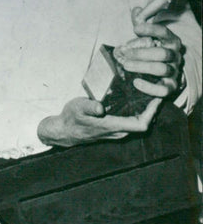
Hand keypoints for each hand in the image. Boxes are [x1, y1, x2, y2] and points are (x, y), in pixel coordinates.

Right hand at [37, 97, 159, 146]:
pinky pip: (133, 122)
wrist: (65, 131)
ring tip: (149, 94)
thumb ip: (89, 107)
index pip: (141, 124)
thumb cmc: (71, 118)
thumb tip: (100, 107)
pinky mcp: (115, 130)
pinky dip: (138, 112)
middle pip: (144, 123)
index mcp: (112, 126)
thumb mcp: (77, 108)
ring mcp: (117, 132)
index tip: (157, 98)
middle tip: (156, 91)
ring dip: (146, 111)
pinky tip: (136, 100)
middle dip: (152, 109)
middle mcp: (118, 132)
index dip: (152, 112)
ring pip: (139, 123)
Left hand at [117, 21, 183, 97]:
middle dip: (141, 53)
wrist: (164, 71)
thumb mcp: (148, 34)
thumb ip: (142, 21)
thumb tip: (136, 9)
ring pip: (162, 69)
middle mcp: (175, 55)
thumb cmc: (152, 48)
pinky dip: (150, 87)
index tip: (135, 28)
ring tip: (125, 65)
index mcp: (171, 41)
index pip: (164, 33)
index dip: (150, 29)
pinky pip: (164, 89)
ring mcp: (174, 71)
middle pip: (162, 53)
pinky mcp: (170, 86)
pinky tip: (136, 82)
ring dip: (142, 67)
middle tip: (124, 52)